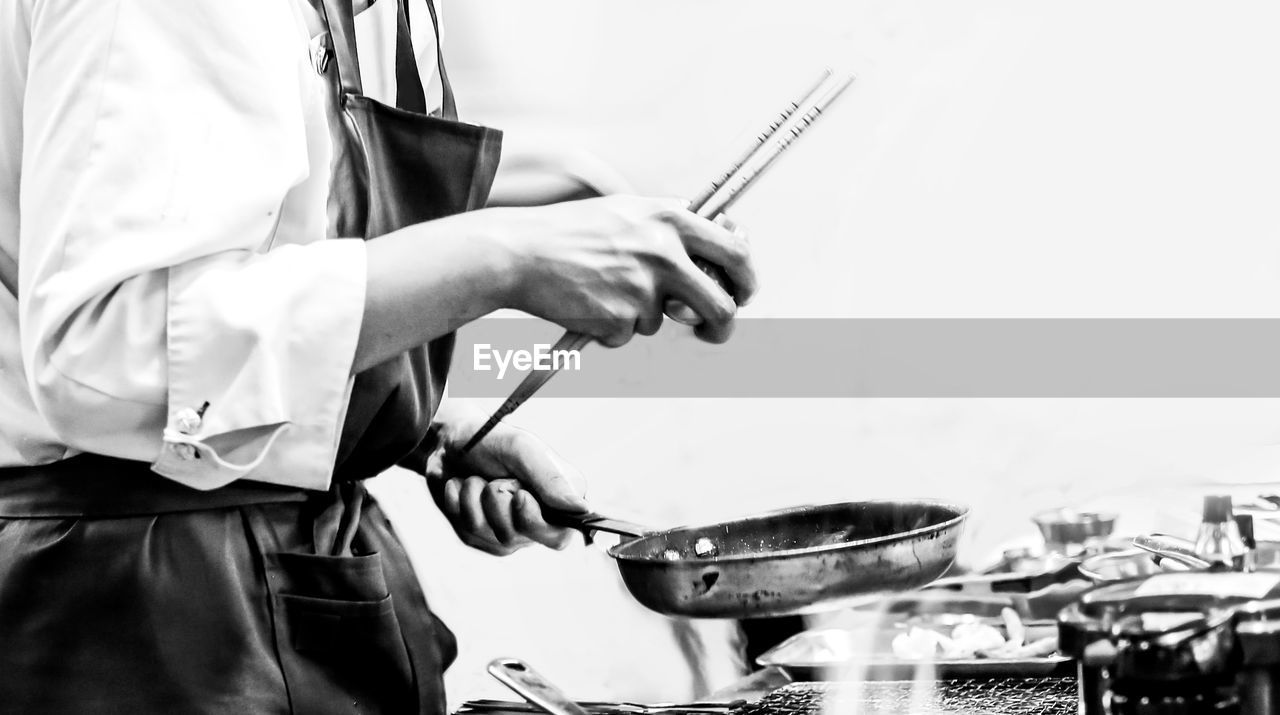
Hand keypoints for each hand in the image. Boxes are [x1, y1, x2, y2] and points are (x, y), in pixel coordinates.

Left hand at [423, 408, 587, 555]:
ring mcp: (509, 531)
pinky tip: (461, 487)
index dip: (535, 521)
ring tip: (475, 477)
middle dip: (498, 504)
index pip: (560, 536)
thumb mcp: (522, 449)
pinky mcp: (481, 536)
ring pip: (490, 536)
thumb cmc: (492, 440)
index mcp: (560, 498)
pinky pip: (468, 533)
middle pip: (522, 537)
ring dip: (475, 500)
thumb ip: (551, 478)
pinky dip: (459, 505)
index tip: (519, 495)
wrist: (449, 441)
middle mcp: (538, 519)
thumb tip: (579, 508)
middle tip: (493, 480)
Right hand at [494, 195, 756, 346]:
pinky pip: (628, 335)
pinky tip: (585, 302)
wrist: (519, 253)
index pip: (735, 252)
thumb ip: (671, 221)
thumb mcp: (627, 209)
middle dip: (721, 326)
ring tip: (601, 290)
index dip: (747, 278)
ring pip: (662, 322)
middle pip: (721, 305)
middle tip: (710, 331)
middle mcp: (664, 253)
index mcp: (670, 220)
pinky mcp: (620, 319)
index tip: (743, 292)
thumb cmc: (571, 230)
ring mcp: (643, 288)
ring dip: (638, 317)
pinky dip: (610, 328)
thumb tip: (715, 233)